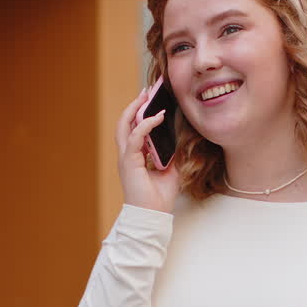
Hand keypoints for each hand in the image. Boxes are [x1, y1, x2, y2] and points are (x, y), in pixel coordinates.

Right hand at [115, 87, 179, 213]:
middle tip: (147, 91)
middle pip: (125, 122)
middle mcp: (128, 155)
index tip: (150, 99)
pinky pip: (135, 138)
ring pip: (125, 126)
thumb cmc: (159, 198)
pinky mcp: (129, 162)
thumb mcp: (171, 170)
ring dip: (135, 109)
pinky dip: (145, 125)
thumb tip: (181, 138)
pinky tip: (156, 117)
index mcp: (135, 156)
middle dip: (135, 105)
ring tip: (147, 96)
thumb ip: (172, 154)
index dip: (141, 113)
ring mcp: (126, 157)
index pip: (134, 128)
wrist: (153, 216)